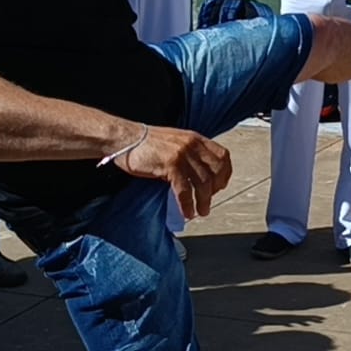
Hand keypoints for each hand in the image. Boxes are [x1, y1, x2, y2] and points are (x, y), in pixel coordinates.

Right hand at [114, 125, 233, 218]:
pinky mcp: (170, 165)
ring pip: (202, 182)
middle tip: (209, 200)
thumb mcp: (175, 142)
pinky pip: (184, 190)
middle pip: (216, 170)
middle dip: (216, 189)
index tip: (221, 186)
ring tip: (202, 212)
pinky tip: (187, 212)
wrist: (125, 138)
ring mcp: (182, 154)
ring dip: (204, 201)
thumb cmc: (146, 143)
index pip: (223, 155)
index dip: (225, 172)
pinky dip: (187, 204)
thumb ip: (190, 154)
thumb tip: (199, 175)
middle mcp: (192, 144)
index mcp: (196, 138)